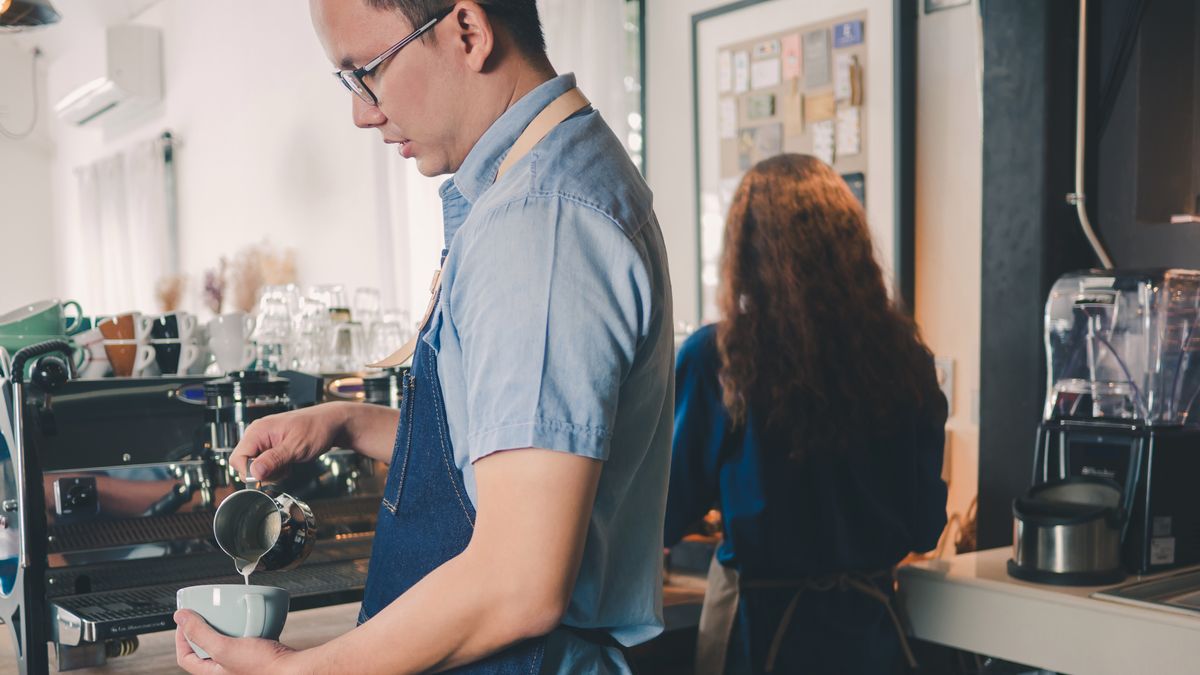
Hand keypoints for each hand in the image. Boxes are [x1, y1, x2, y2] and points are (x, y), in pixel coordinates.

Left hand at [174, 610, 299, 674]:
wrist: (293, 670)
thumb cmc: (263, 668)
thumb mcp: (224, 648)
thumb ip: (200, 633)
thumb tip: (180, 618)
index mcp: (212, 674)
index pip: (185, 657)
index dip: (181, 637)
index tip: (185, 620)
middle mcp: (225, 671)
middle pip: (204, 649)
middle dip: (204, 630)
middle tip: (206, 615)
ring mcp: (241, 665)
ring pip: (225, 644)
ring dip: (225, 628)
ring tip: (228, 615)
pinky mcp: (257, 657)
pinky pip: (244, 641)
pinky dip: (245, 629)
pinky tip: (251, 620)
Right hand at [229, 404, 347, 481]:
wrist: (331, 423)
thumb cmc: (317, 428)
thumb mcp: (296, 447)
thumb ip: (274, 460)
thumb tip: (254, 473)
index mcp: (258, 431)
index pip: (237, 459)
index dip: (249, 472)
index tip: (267, 475)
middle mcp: (258, 434)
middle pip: (245, 464)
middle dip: (262, 473)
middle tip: (282, 469)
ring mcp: (264, 440)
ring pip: (256, 466)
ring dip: (271, 472)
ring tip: (287, 464)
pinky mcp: (272, 446)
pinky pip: (266, 464)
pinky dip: (276, 468)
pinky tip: (288, 463)